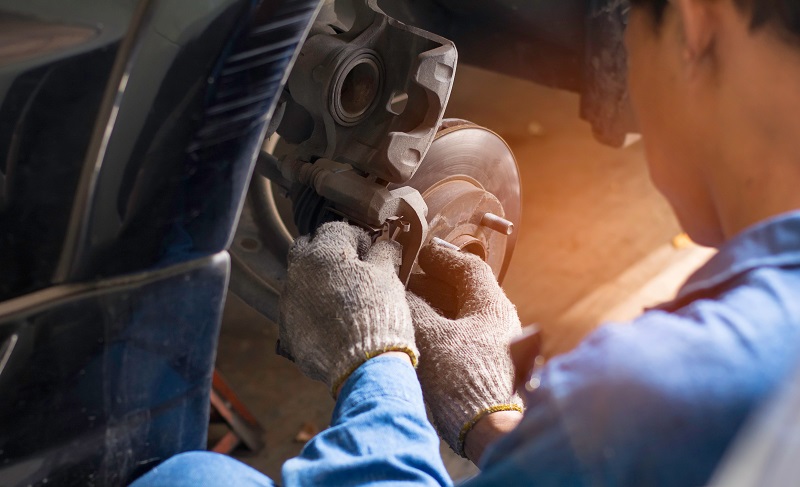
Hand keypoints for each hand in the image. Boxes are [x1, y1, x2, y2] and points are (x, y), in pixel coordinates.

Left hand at [279, 222, 417, 395]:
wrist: (365, 364)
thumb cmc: (379, 315)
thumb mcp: (388, 277)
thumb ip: (384, 253)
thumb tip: (385, 244)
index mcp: (323, 252)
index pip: (335, 229)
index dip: (355, 237)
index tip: (369, 250)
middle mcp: (298, 272)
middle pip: (307, 248)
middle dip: (326, 252)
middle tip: (351, 267)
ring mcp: (289, 302)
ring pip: (299, 279)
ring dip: (317, 281)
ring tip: (343, 297)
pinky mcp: (287, 328)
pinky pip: (297, 309)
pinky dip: (311, 309)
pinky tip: (332, 320)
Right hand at [407, 244, 522, 458]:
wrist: (491, 431)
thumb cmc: (465, 378)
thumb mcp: (432, 337)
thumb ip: (414, 309)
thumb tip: (401, 294)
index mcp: (492, 305)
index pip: (468, 267)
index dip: (440, 257)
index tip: (418, 252)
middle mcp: (498, 322)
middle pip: (463, 292)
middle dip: (431, 284)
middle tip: (403, 281)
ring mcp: (493, 347)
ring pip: (459, 317)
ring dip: (432, 310)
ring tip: (404, 309)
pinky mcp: (484, 370)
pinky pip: (458, 339)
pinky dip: (437, 333)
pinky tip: (418, 340)